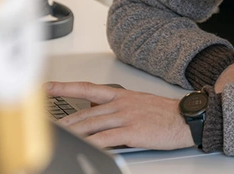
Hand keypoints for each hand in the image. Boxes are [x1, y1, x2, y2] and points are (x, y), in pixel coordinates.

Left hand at [45, 81, 192, 149]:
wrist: (187, 117)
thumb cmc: (166, 113)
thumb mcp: (139, 103)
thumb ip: (119, 109)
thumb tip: (101, 118)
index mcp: (121, 95)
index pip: (87, 89)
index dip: (65, 88)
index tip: (47, 88)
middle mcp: (120, 103)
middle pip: (84, 112)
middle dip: (64, 121)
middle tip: (47, 126)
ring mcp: (125, 116)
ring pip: (90, 124)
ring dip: (71, 133)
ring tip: (57, 138)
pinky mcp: (131, 131)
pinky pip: (105, 138)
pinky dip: (91, 143)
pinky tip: (82, 147)